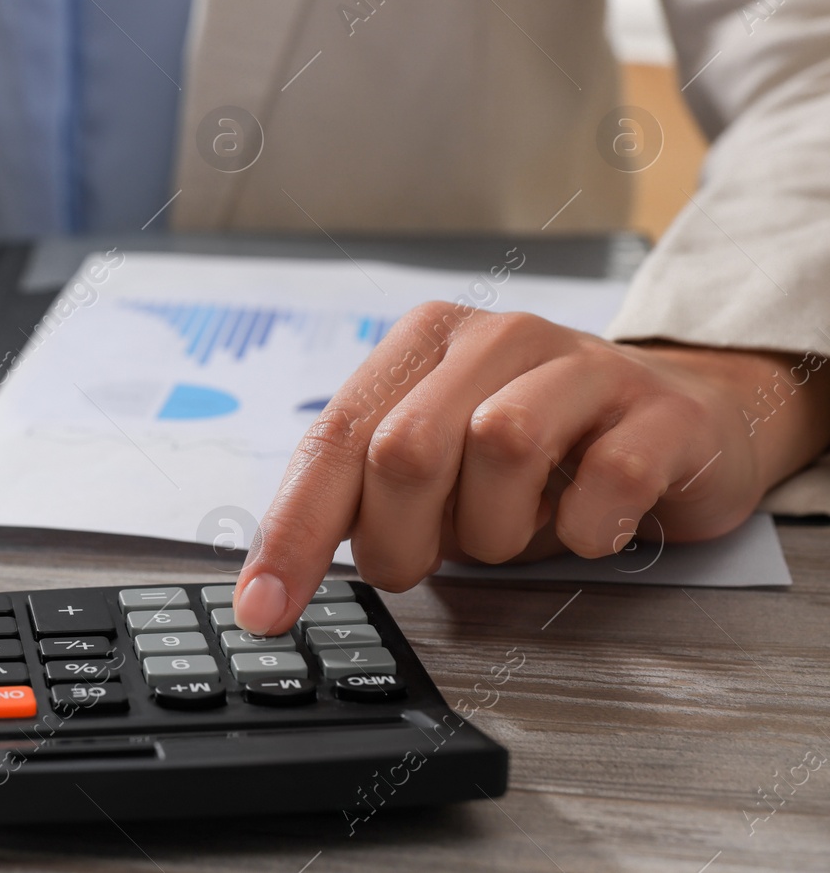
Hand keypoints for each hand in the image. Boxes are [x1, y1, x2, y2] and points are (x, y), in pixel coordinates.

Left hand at [233, 301, 829, 633]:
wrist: (685, 422)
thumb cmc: (545, 454)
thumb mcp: (443, 470)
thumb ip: (366, 496)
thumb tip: (280, 574)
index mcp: (423, 346)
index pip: (332, 439)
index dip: (292, 531)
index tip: (263, 608)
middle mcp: (495, 340)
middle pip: (406, 446)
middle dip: (402, 538)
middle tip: (427, 564)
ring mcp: (582, 364)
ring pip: (501, 444)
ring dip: (497, 528)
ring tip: (515, 530)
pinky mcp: (658, 409)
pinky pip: (607, 477)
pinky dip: (587, 527)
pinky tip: (589, 527)